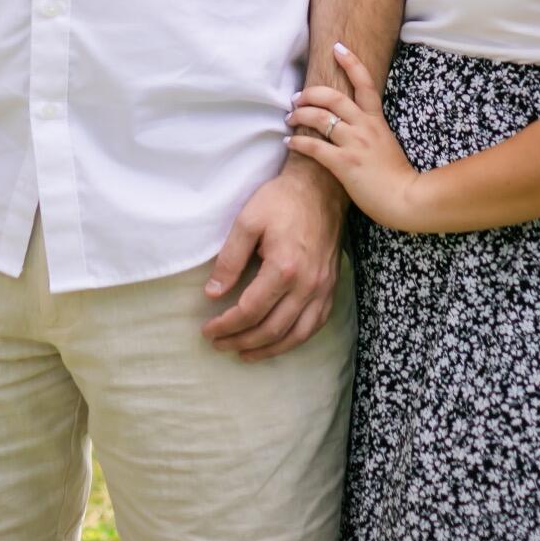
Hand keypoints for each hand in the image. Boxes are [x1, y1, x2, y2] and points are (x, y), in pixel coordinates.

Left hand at [201, 163, 343, 361]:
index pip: (250, 310)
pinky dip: (295, 339)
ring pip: (296, 335)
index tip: (208, 329)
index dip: (226, 325)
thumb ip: (230, 259)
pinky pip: (316, 325)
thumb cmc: (282, 200)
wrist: (321, 187)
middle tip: (219, 344)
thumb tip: (213, 293)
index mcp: (284, 268)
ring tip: (245, 353)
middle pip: (272, 329)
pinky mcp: (331, 287)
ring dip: (269, 350)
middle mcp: (307, 284)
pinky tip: (279, 341)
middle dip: (241, 341)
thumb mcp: (247, 221)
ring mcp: (322, 288)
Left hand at [285, 44, 422, 230]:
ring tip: (290, 118)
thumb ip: (370, 131)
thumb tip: (352, 124)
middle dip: (311, 93)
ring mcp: (355, 144)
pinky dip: (298, 142)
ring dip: (300, 115)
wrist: (406, 199)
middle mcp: (365, 127)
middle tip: (297, 97)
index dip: (351, 62)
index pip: (365, 83)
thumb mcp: (386, 143)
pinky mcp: (345, 163)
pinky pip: (315, 147)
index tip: (337, 47)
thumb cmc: (397, 176)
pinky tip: (289, 142)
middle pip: (333, 97)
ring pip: (320, 118)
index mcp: (376, 121)